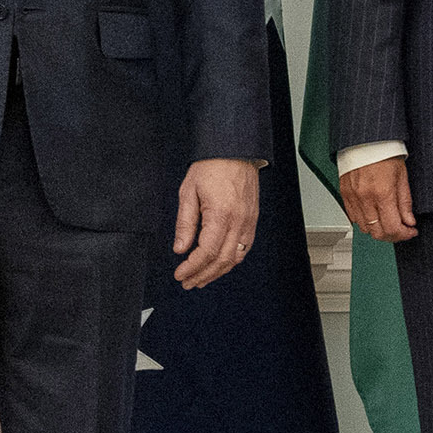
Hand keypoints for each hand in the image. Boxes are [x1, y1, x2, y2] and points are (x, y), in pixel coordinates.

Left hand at [171, 157, 261, 290]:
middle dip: (203, 275)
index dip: (192, 267)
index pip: (206, 252)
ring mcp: (249, 222)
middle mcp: (239, 221)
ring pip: (235, 258)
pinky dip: (231, 261)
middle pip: (222, 260)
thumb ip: (185, 223)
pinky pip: (244, 248)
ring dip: (217, 272)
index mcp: (221, 214)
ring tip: (201, 279)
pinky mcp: (253, 220)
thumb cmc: (212, 166)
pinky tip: (219, 265)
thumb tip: (180, 248)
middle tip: (188, 282)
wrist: (235, 151)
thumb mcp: (188, 191)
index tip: (180, 274)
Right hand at [338, 157, 416, 243]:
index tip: (411, 231)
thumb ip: (405, 202)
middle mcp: (365, 198)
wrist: (366, 139)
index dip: (404, 234)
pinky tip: (374, 215)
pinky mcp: (345, 194)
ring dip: (378, 230)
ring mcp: (353, 197)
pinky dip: (365, 221)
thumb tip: (409, 221)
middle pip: (378, 233)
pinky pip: (353, 218)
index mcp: (383, 193)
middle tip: (401, 230)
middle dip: (393, 236)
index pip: (393, 228)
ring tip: (388, 222)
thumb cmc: (384, 152)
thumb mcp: (402, 177)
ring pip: (364, 228)